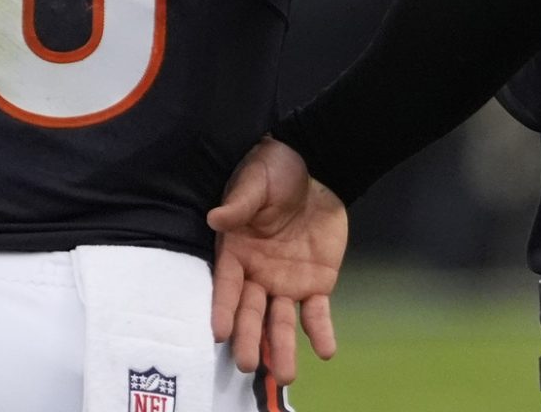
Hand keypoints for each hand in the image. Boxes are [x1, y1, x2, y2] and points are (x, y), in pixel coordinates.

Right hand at [207, 138, 348, 385]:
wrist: (316, 166)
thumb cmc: (274, 171)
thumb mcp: (254, 181)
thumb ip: (239, 204)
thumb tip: (216, 218)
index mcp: (236, 252)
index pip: (226, 286)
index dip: (223, 308)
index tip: (219, 333)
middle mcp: (257, 275)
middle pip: (250, 311)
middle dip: (248, 337)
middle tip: (248, 364)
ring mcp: (286, 283)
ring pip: (281, 321)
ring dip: (282, 347)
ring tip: (286, 374)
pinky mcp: (316, 284)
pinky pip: (317, 313)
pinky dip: (320, 332)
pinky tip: (325, 350)